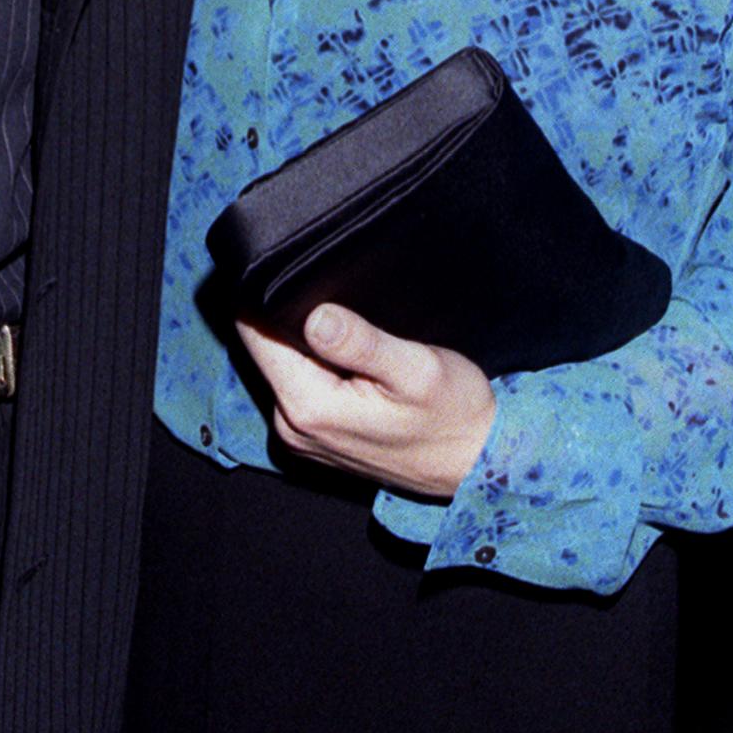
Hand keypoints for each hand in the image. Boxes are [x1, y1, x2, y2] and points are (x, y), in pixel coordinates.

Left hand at [237, 300, 496, 499]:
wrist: (476, 462)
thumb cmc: (455, 416)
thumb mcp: (417, 370)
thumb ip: (361, 343)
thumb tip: (316, 315)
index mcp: (309, 407)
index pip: (256, 335)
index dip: (265, 296)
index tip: (294, 271)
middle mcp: (292, 426)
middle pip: (265, 349)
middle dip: (289, 316)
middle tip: (334, 295)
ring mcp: (301, 435)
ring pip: (282, 365)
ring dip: (304, 341)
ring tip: (346, 323)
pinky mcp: (314, 436)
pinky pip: (299, 384)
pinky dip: (316, 364)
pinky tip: (350, 357)